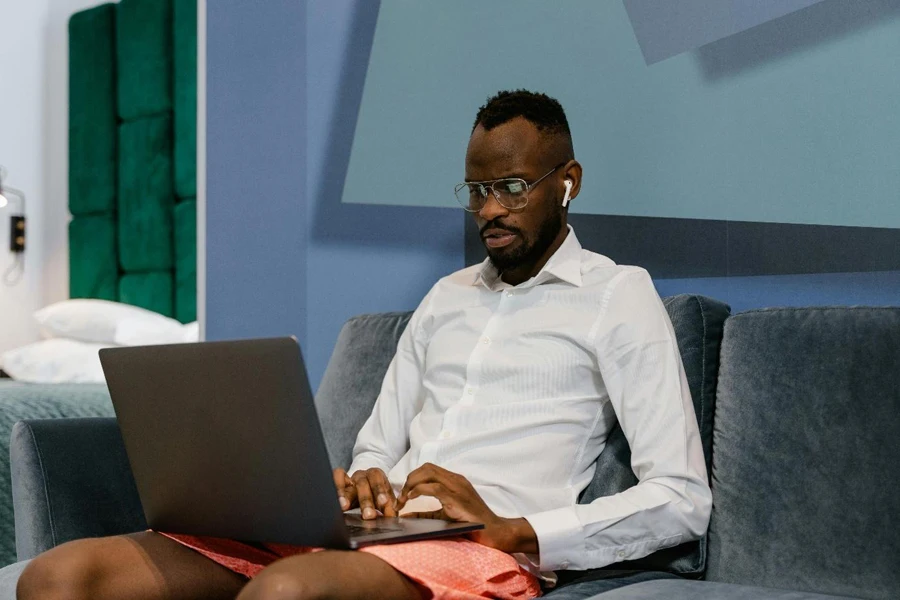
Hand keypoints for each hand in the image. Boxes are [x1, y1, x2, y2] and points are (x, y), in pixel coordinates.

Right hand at [332, 467, 397, 518]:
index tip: (383, 502)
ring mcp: (348, 479)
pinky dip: (335, 487)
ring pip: (346, 483)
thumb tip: (392, 518)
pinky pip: (334, 478)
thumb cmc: (375, 494)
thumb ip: (388, 508)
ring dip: (345, 495)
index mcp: (376, 475)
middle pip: (362, 484)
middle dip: (366, 500)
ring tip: (344, 507)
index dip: (380, 490)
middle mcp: (361, 476)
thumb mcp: (384, 499)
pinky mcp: (338, 481)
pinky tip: (334, 500)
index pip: (378, 480)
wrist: (364, 485)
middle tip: (369, 515)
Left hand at [395, 463, 537, 553]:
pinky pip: (434, 487)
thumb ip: (426, 514)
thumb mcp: (445, 516)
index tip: (403, 494)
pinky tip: (412, 499)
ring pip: (428, 473)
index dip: (413, 478)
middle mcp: (456, 480)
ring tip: (404, 499)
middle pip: (426, 467)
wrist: (494, 532)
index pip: (429, 469)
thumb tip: (405, 515)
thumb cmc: (473, 525)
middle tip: (401, 497)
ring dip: (411, 484)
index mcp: (455, 481)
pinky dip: (419, 490)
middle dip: (409, 479)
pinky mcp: (457, 498)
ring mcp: (458, 487)